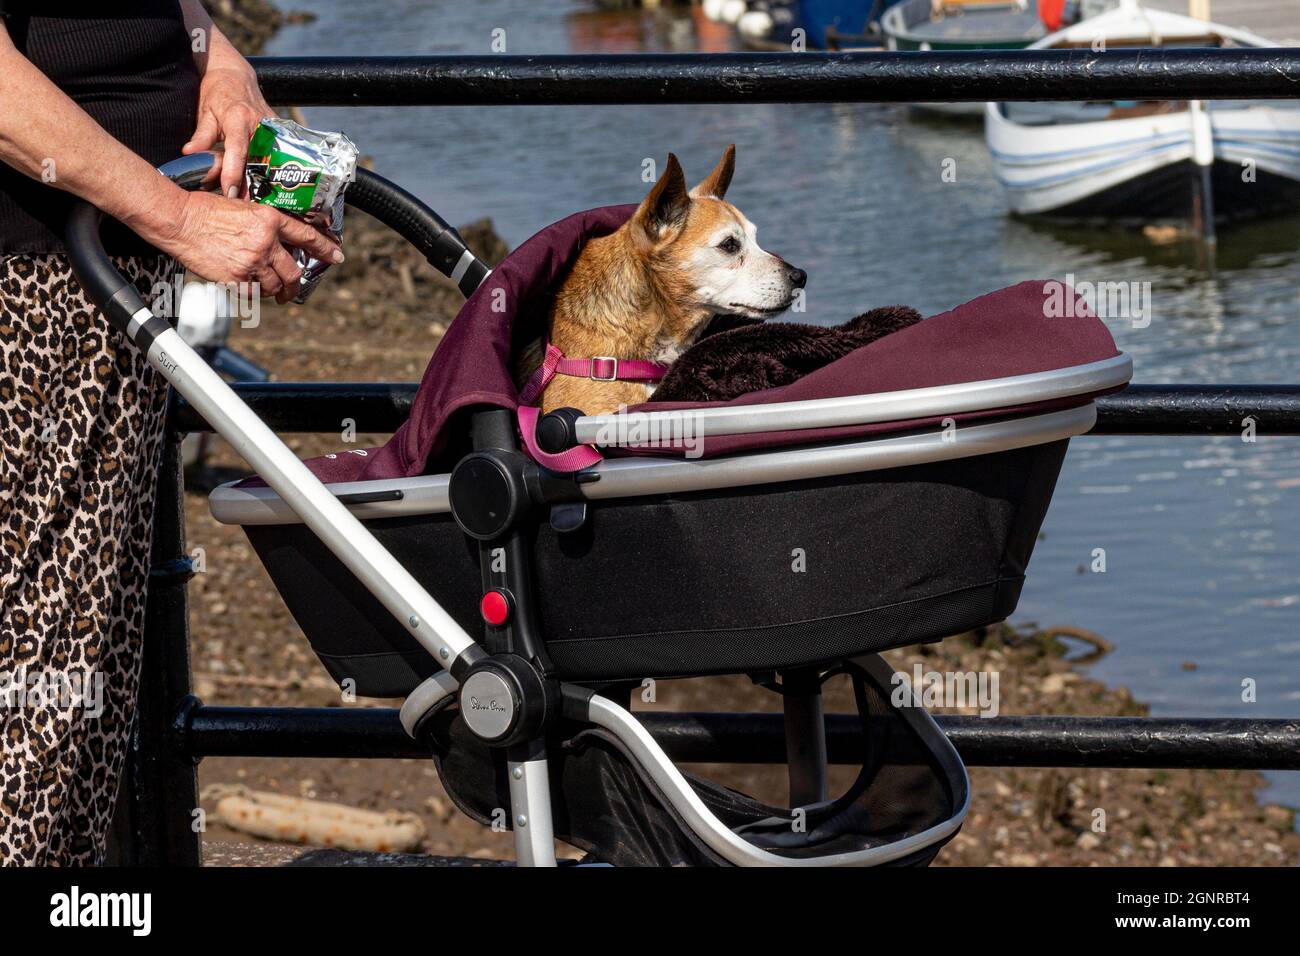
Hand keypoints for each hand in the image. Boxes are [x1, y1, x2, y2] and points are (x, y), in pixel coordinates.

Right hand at [152, 191, 344, 303]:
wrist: (179, 220)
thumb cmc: (204, 209)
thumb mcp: (242, 205)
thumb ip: (263, 223)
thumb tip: (277, 238)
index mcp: (269, 220)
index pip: (306, 236)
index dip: (325, 248)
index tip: (337, 256)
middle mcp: (265, 242)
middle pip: (293, 272)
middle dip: (296, 286)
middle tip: (293, 292)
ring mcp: (251, 262)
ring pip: (275, 286)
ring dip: (273, 291)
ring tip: (266, 290)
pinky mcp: (236, 278)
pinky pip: (254, 294)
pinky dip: (253, 294)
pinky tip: (247, 288)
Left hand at [182, 62, 274, 199]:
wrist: (236, 76)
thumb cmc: (216, 93)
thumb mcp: (205, 112)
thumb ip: (201, 135)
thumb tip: (189, 153)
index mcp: (239, 118)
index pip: (237, 149)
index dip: (234, 172)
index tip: (230, 192)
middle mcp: (260, 125)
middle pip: (259, 162)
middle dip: (254, 187)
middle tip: (246, 209)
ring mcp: (273, 130)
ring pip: (272, 163)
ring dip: (266, 185)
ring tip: (260, 206)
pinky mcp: (280, 134)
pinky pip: (278, 158)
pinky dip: (274, 175)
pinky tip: (271, 193)